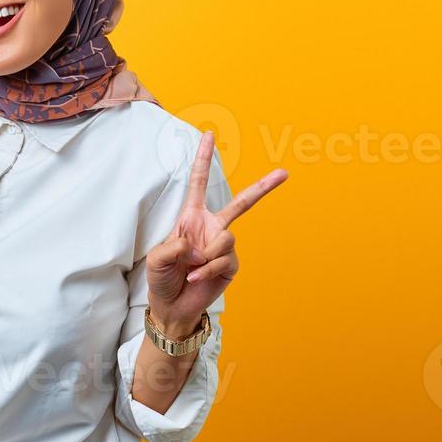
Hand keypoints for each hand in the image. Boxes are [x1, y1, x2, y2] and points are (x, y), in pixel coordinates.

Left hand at [145, 130, 288, 333]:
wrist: (172, 306)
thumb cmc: (162, 278)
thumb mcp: (157, 258)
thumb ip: (175, 246)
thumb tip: (201, 247)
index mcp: (191, 217)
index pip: (198, 183)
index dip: (202, 158)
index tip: (209, 134)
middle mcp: (211, 227)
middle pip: (242, 203)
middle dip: (264, 187)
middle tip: (284, 173)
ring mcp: (223, 246)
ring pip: (226, 238)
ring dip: (205, 256)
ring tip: (191, 269)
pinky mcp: (230, 265)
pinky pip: (224, 259)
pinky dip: (207, 270)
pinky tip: (196, 278)